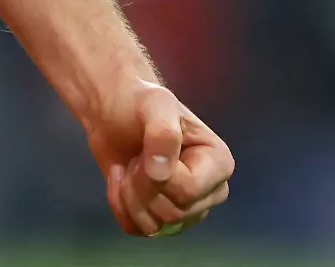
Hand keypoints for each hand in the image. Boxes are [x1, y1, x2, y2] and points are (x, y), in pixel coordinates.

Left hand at [86, 75, 233, 237]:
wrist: (115, 113)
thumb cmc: (141, 104)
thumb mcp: (156, 104)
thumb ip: (163, 133)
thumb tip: (161, 174)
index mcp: (219, 164)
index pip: (189, 190)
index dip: (158, 176)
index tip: (146, 147)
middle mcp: (209, 192)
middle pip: (172, 213)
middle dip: (141, 185)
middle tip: (136, 155)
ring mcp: (186, 210)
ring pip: (154, 226)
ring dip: (129, 194)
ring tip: (130, 165)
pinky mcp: (162, 221)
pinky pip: (137, 230)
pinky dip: (119, 205)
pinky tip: (121, 180)